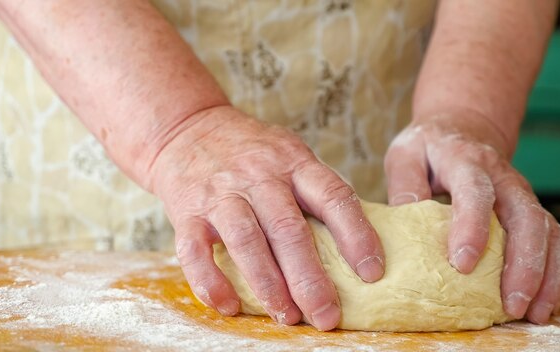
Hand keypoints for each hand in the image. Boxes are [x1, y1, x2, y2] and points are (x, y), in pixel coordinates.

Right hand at [149, 106, 384, 330]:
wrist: (186, 128)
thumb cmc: (249, 150)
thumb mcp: (289, 153)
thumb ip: (314, 188)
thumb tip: (354, 240)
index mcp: (294, 162)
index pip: (333, 196)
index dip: (356, 235)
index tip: (372, 272)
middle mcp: (259, 176)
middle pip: (289, 229)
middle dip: (310, 279)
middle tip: (326, 316)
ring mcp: (221, 194)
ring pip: (247, 241)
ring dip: (268, 285)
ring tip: (287, 316)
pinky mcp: (187, 211)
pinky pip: (195, 251)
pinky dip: (211, 282)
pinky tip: (229, 306)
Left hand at [384, 112, 559, 323]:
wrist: (462, 129)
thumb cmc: (428, 148)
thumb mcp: (405, 155)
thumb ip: (404, 184)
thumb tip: (402, 223)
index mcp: (466, 161)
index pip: (475, 191)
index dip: (472, 227)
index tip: (462, 263)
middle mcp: (503, 177)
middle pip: (526, 216)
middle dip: (522, 263)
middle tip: (510, 302)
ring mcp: (521, 194)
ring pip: (546, 231)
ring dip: (544, 274)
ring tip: (532, 312)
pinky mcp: (530, 210)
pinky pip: (553, 240)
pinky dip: (554, 272)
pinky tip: (543, 302)